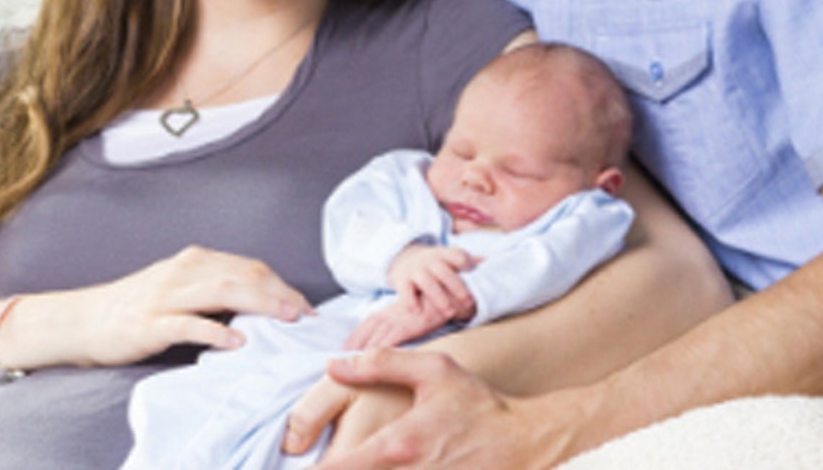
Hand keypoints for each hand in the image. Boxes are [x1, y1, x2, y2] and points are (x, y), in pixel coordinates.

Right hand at [28, 245, 314, 369]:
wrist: (84, 320)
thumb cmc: (135, 308)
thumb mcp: (177, 288)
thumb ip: (212, 289)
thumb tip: (260, 304)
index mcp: (193, 261)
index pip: (249, 267)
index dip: (282, 285)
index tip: (307, 309)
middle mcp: (183, 271)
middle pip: (243, 275)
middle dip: (281, 295)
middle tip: (308, 317)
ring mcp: (166, 296)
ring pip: (223, 293)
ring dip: (261, 306)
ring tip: (287, 321)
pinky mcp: (150, 323)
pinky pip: (189, 324)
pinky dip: (216, 332)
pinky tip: (238, 342)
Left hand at [302, 348, 568, 469]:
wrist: (528, 438)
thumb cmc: (478, 402)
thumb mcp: (433, 369)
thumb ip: (380, 364)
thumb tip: (332, 365)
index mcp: (398, 445)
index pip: (339, 466)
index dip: (314, 469)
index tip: (294, 463)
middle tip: (314, 464)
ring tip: (343, 460)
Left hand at [345, 296, 450, 350]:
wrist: (457, 294)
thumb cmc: (435, 308)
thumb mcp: (413, 316)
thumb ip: (400, 327)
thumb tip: (387, 344)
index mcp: (393, 311)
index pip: (369, 323)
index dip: (354, 336)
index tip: (341, 350)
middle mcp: (396, 312)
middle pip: (370, 327)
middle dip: (354, 342)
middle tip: (339, 358)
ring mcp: (406, 316)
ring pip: (380, 331)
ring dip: (365, 346)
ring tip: (352, 361)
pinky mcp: (418, 321)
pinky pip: (398, 333)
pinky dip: (385, 344)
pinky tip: (376, 356)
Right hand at [387, 244, 477, 323]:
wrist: (403, 258)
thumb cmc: (435, 264)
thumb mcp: (449, 258)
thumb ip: (467, 261)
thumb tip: (489, 260)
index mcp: (444, 254)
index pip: (457, 255)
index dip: (467, 264)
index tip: (473, 273)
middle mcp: (429, 260)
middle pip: (444, 271)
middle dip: (457, 287)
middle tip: (468, 303)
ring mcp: (415, 270)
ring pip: (426, 281)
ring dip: (438, 297)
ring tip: (449, 313)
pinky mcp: (402, 279)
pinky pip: (405, 289)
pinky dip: (410, 300)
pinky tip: (417, 311)